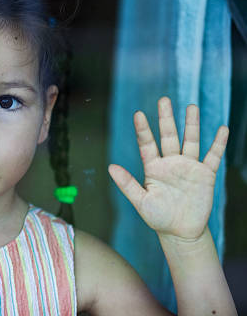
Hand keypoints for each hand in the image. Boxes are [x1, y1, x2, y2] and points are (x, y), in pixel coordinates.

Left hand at [109, 96, 228, 240]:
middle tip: (164, 100)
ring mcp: (188, 167)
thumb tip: (110, 167)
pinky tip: (221, 128)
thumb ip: (127, 184)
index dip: (143, 130)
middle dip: (166, 118)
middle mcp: (170, 163)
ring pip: (190, 141)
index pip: (147, 144)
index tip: (138, 114)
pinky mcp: (205, 175)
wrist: (181, 232)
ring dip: (191, 124)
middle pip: (169, 136)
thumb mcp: (141, 201)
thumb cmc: (158, 217)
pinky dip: (218, 143)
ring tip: (191, 106)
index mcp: (153, 168)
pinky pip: (213, 156)